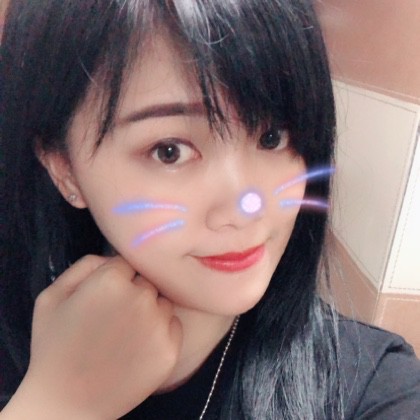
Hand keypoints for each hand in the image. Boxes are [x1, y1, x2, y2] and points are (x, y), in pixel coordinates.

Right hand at [5, 255, 181, 418]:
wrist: (66, 403)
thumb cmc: (54, 347)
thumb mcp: (52, 296)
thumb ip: (84, 266)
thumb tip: (112, 258)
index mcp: (111, 280)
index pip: (127, 263)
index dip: (116, 278)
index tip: (106, 296)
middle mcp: (141, 297)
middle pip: (147, 281)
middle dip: (134, 292)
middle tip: (116, 316)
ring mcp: (159, 324)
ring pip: (162, 302)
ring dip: (150, 311)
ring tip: (127, 333)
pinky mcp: (171, 349)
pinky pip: (174, 325)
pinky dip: (162, 332)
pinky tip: (140, 347)